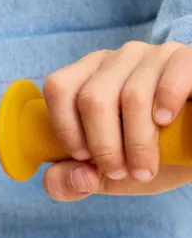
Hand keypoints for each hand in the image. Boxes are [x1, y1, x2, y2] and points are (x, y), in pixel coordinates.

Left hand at [42, 40, 191, 200]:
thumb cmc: (148, 154)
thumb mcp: (105, 175)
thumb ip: (71, 181)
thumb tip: (76, 177)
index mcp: (88, 77)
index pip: (58, 88)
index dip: (66, 129)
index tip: (85, 159)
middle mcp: (117, 60)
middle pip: (92, 98)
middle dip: (103, 146)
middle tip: (120, 172)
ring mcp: (153, 55)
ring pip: (132, 96)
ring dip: (137, 143)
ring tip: (145, 169)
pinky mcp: (185, 59)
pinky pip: (171, 77)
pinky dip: (166, 103)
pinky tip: (166, 121)